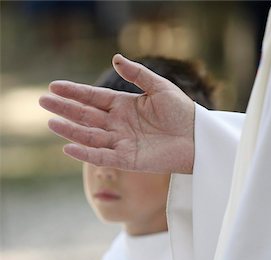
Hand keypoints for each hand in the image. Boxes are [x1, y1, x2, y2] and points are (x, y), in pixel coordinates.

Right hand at [39, 54, 194, 173]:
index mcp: (124, 105)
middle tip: (43, 101)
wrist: (198, 138)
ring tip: (51, 122)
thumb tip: (115, 58)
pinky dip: (86, 153)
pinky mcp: (128, 160)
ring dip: (70, 130)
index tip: (55, 86)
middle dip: (65, 108)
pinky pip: (102, 157)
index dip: (75, 92)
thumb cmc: (182, 111)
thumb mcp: (160, 87)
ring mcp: (122, 143)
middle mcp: (119, 124)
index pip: (93, 98)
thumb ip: (137, 74)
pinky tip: (69, 147)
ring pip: (90, 136)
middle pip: (86, 116)